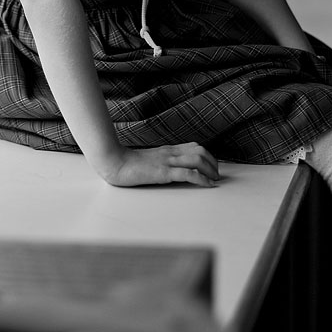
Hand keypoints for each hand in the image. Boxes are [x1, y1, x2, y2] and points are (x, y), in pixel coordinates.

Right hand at [99, 143, 219, 188]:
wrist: (115, 162)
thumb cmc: (129, 163)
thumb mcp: (150, 159)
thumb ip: (162, 160)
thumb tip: (173, 168)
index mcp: (167, 149)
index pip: (194, 147)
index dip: (208, 156)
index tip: (213, 168)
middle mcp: (170, 153)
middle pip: (200, 151)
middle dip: (214, 163)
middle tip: (217, 175)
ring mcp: (167, 161)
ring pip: (197, 160)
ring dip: (211, 171)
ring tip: (215, 181)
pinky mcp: (163, 172)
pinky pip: (188, 173)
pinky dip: (202, 179)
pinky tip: (207, 185)